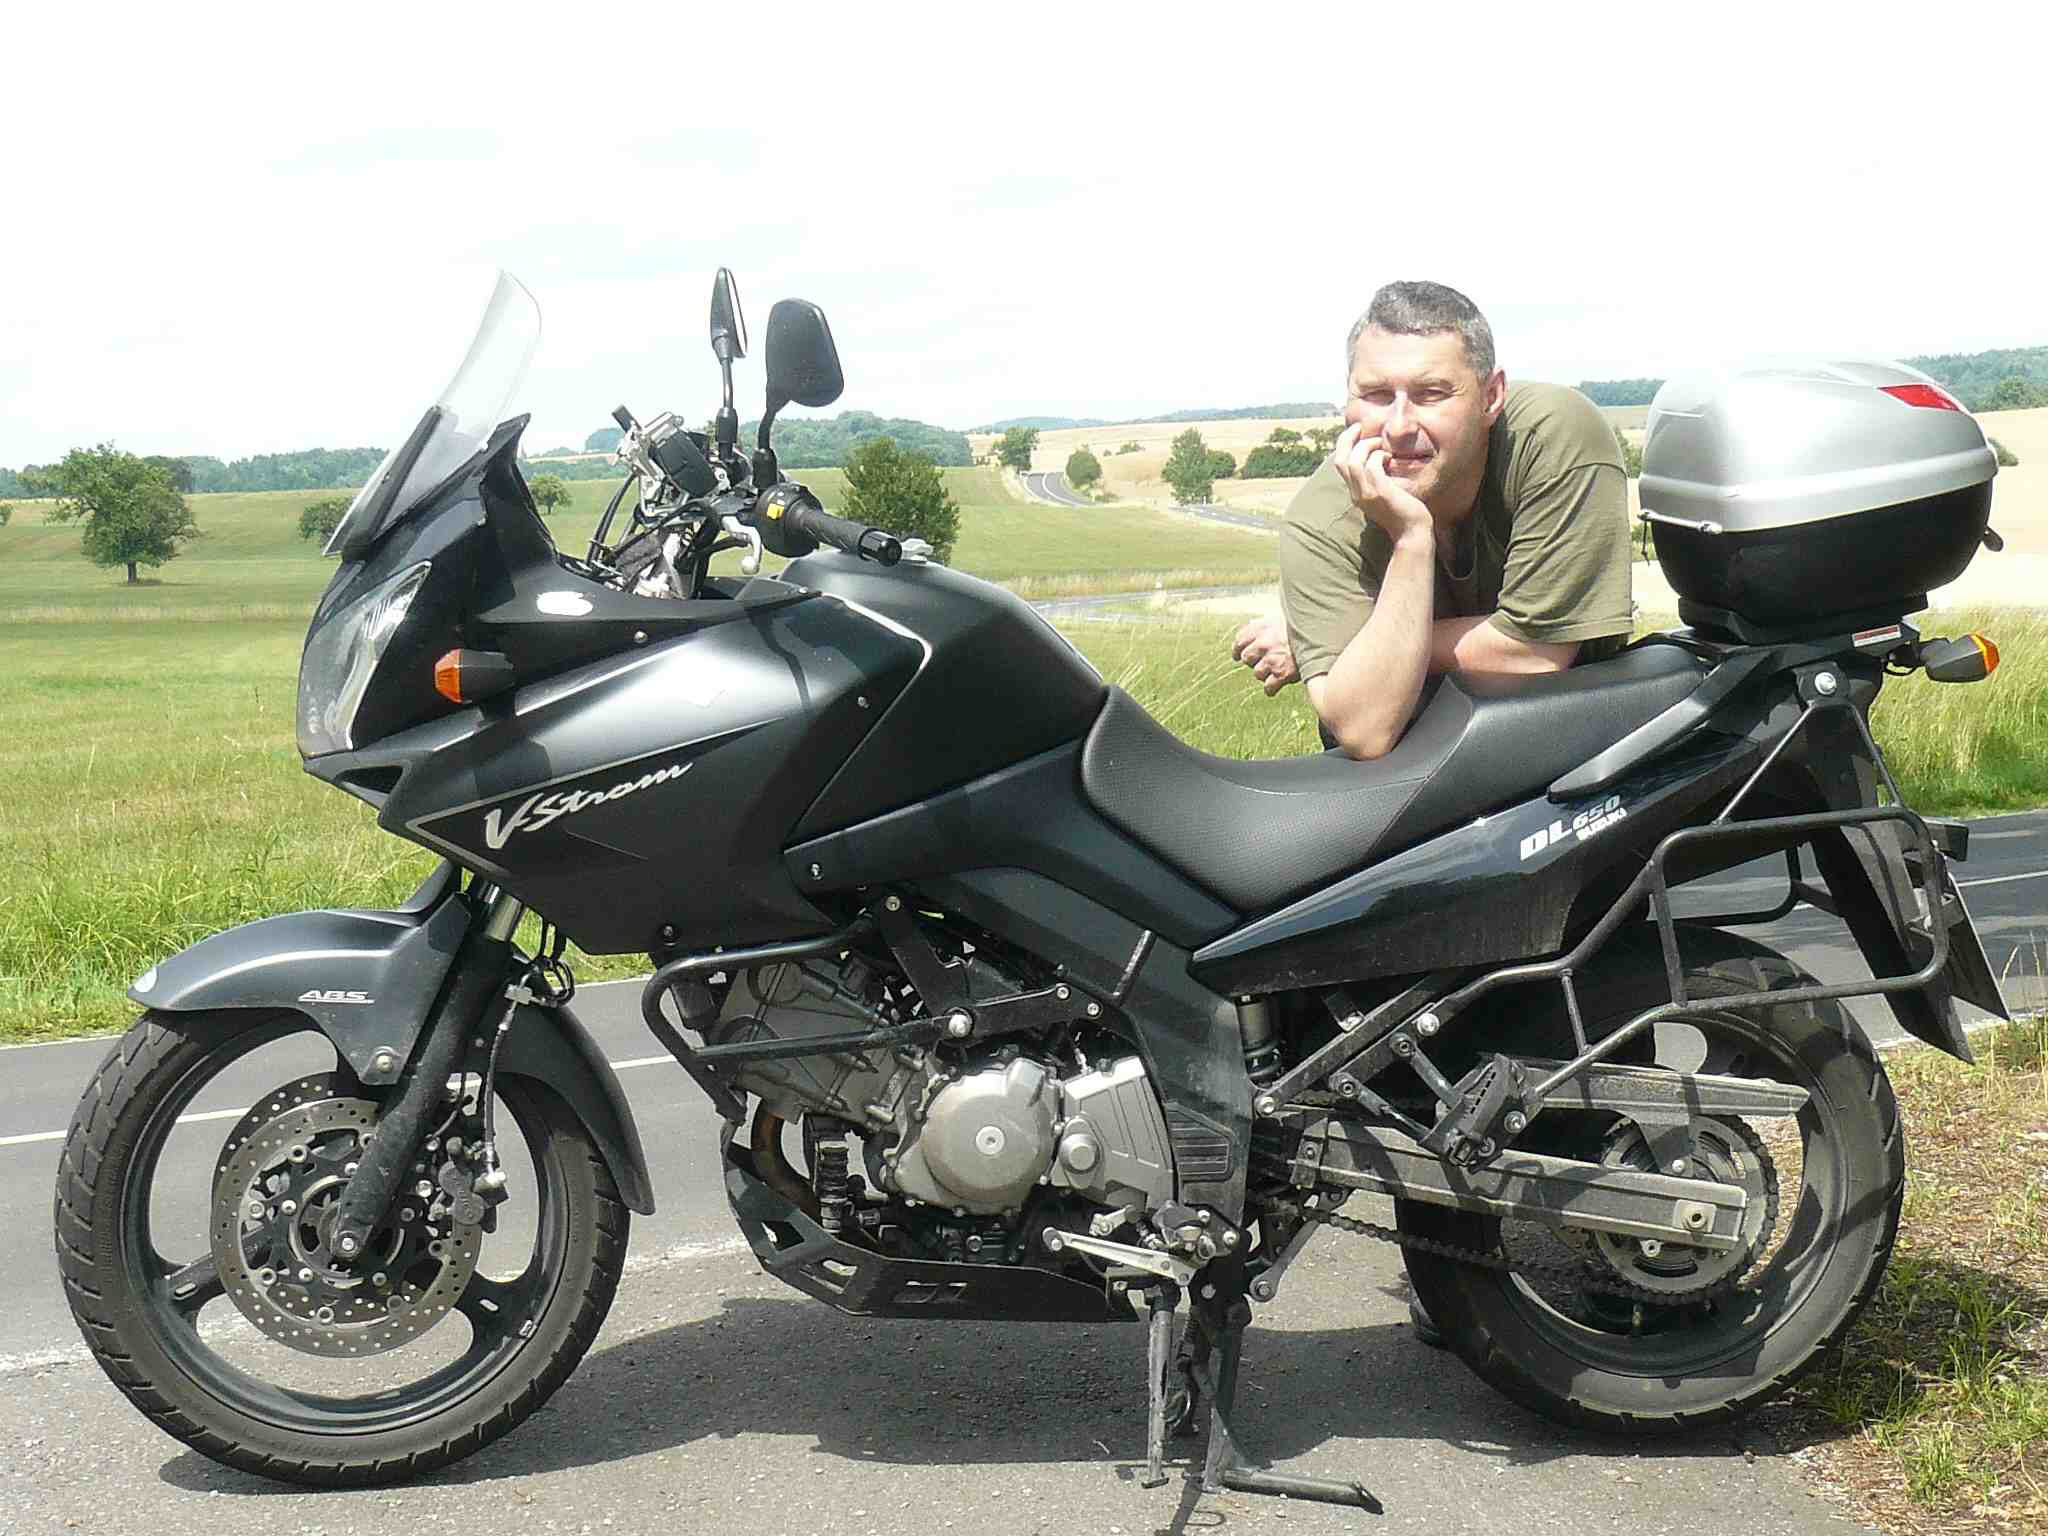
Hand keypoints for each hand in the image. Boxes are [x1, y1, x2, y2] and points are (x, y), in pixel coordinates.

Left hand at [1232, 616, 1297, 694]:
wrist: (1321, 636)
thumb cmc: (1304, 627)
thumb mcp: (1283, 617)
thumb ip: (1266, 621)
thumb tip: (1253, 623)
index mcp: (1262, 628)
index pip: (1240, 640)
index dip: (1238, 648)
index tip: (1238, 653)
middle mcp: (1263, 644)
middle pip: (1246, 658)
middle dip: (1253, 661)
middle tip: (1263, 661)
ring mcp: (1271, 660)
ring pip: (1257, 673)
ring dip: (1265, 673)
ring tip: (1276, 670)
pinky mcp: (1281, 675)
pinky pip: (1268, 687)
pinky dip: (1271, 689)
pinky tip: (1274, 686)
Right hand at [1333, 423, 1431, 540]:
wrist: (1412, 533)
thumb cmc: (1404, 513)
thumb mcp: (1384, 494)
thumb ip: (1377, 480)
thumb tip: (1380, 459)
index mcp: (1355, 493)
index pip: (1340, 465)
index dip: (1344, 445)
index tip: (1357, 433)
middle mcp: (1356, 493)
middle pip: (1340, 460)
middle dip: (1347, 439)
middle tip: (1360, 427)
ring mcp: (1366, 494)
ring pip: (1354, 461)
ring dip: (1366, 446)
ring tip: (1380, 444)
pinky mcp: (1380, 492)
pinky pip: (1372, 466)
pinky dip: (1379, 456)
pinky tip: (1389, 458)